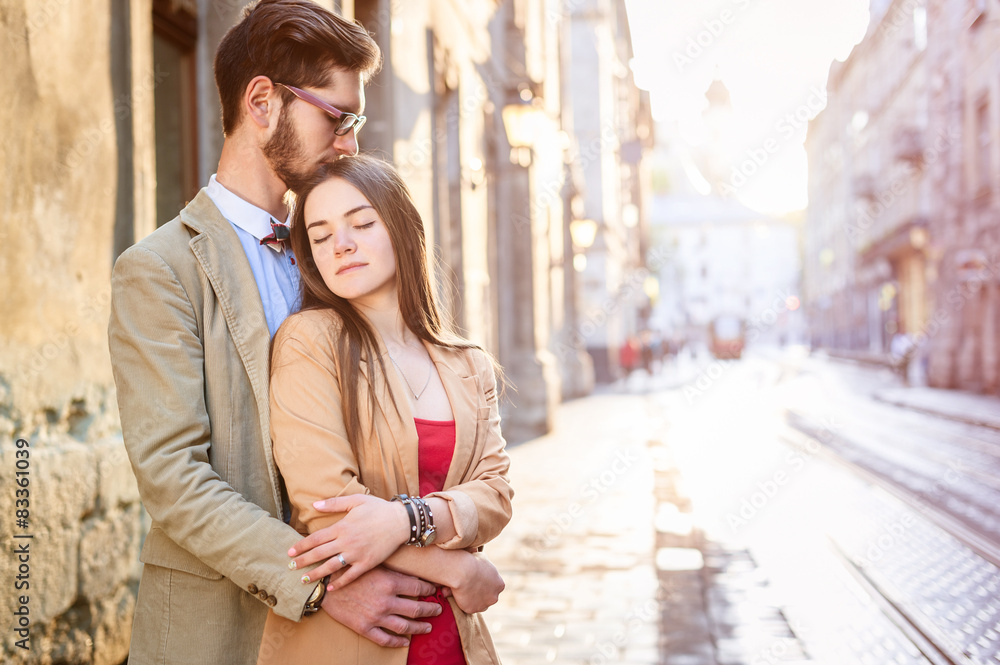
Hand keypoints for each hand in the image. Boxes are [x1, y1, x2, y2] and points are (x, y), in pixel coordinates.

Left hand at [288, 494, 409, 586]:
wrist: (401, 521)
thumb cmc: (378, 508)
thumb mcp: (356, 501)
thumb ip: (334, 503)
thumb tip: (314, 505)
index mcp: (342, 527)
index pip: (315, 538)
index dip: (301, 546)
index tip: (290, 552)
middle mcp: (346, 542)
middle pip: (319, 554)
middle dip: (303, 561)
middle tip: (290, 567)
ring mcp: (356, 554)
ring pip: (331, 567)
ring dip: (316, 574)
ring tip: (304, 580)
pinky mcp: (367, 563)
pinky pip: (350, 576)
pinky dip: (339, 583)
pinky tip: (330, 589)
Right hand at [322, 566, 441, 647]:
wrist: (325, 584)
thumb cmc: (351, 569)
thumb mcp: (375, 564)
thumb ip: (394, 570)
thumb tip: (415, 573)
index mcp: (390, 583)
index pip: (419, 588)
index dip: (430, 590)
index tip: (435, 590)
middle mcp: (386, 601)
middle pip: (417, 609)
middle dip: (431, 610)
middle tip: (438, 610)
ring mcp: (376, 617)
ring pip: (405, 626)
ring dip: (419, 627)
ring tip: (427, 627)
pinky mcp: (364, 628)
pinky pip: (385, 639)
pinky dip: (398, 642)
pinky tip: (405, 641)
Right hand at [449, 553, 504, 613]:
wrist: (463, 571)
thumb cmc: (472, 561)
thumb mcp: (481, 557)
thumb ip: (481, 560)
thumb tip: (475, 550)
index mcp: (500, 584)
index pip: (494, 587)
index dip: (485, 584)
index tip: (477, 581)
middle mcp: (494, 597)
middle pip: (488, 598)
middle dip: (481, 594)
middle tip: (469, 587)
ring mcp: (484, 604)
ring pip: (479, 604)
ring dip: (472, 600)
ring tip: (462, 591)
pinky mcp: (472, 609)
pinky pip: (468, 607)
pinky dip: (463, 603)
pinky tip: (458, 595)